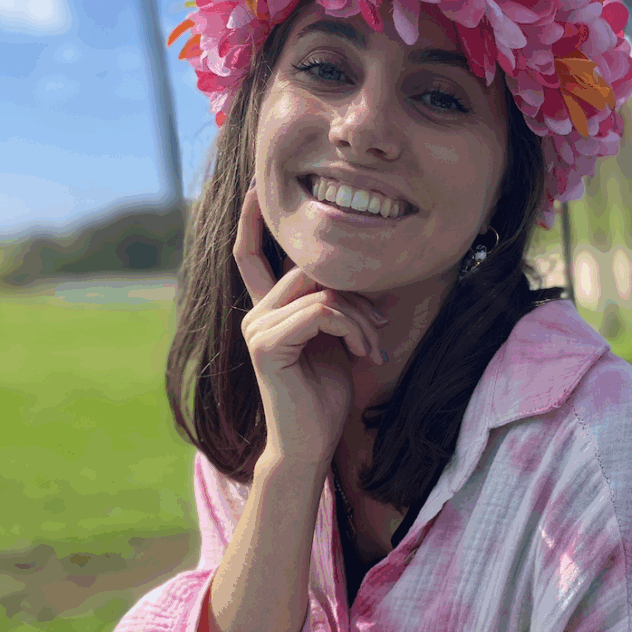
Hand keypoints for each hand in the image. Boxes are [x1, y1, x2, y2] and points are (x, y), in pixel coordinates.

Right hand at [233, 185, 387, 463]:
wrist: (311, 444)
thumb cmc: (326, 394)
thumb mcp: (337, 339)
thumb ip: (335, 304)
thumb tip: (362, 276)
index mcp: (270, 309)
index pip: (253, 256)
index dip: (253, 221)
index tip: (257, 187)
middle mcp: (256, 313)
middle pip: (311, 269)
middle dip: (357, 294)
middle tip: (379, 327)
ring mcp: (257, 327)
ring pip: (324, 291)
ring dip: (361, 318)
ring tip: (373, 349)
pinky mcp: (267, 344)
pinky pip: (323, 311)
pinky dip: (354, 329)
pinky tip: (362, 356)